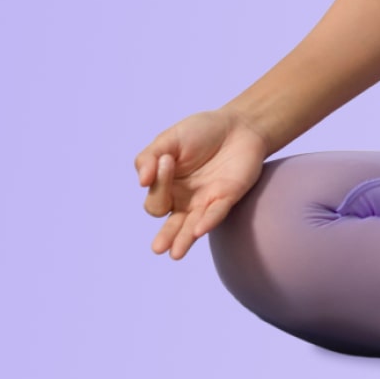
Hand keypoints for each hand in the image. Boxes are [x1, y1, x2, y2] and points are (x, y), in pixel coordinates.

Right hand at [134, 109, 270, 260]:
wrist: (238, 125)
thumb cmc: (200, 132)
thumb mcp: (168, 140)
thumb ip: (148, 158)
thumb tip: (141, 181)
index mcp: (167, 187)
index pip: (155, 197)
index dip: (158, 183)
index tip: (166, 159)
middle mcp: (185, 200)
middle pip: (171, 223)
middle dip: (166, 236)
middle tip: (158, 248)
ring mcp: (206, 201)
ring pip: (192, 226)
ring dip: (184, 239)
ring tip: (175, 254)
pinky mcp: (227, 198)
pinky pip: (216, 213)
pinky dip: (208, 220)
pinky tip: (199, 230)